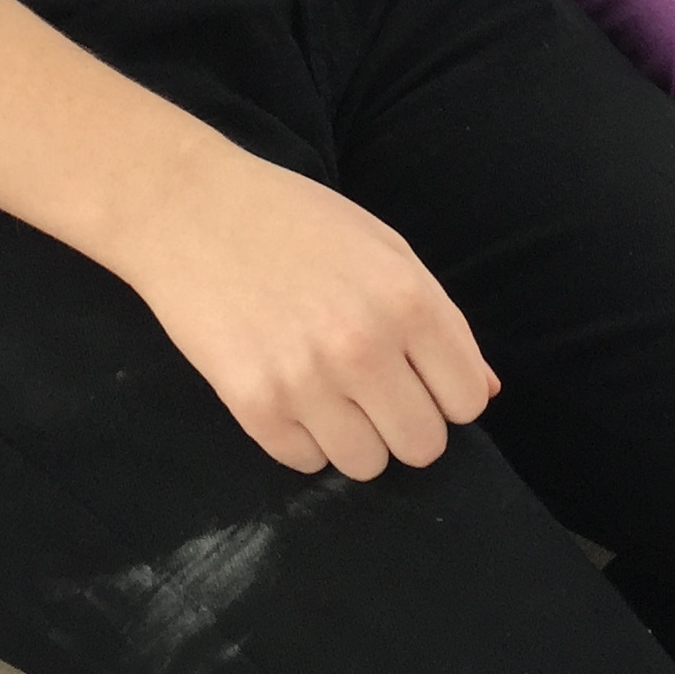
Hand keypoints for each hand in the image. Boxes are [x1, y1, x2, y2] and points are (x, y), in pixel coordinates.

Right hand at [121, 146, 499, 479]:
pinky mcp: (255, 407)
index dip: (444, 392)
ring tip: (324, 388)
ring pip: (367, 465)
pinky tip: (284, 388)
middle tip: (370, 389)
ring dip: (353, 436)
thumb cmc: (294, 220)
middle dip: (403, 423)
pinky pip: (306, 463)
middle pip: (423, 446)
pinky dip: (300, 438)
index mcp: (408, 299)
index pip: (465, 400)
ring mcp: (308, 382)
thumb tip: (485, 392)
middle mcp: (365, 346)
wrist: (189, 208)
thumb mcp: (383, 247)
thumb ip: (440, 320)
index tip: (417, 375)